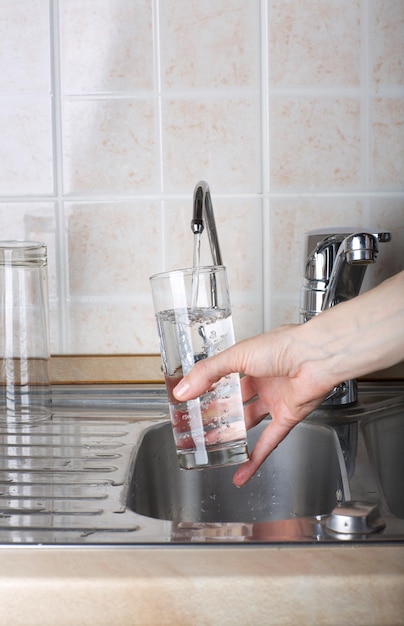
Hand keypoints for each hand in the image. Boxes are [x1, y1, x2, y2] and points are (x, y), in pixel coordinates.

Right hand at [174, 326, 333, 485]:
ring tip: (213, 448)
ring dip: (233, 436)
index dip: (208, 387)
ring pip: (250, 422)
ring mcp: (276, 400)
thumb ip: (207, 373)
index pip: (225, 375)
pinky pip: (268, 442)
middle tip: (198, 427)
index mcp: (252, 360)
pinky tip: (242, 471)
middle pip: (237, 402)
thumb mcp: (236, 355)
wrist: (316, 357)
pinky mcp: (287, 418)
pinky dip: (255, 458)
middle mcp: (265, 380)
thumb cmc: (284, 346)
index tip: (190, 400)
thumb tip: (183, 390)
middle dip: (217, 414)